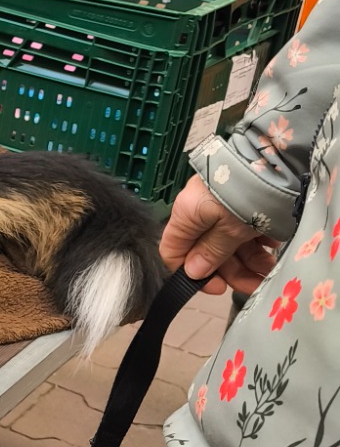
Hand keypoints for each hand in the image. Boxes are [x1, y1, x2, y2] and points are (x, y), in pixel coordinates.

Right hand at [160, 175, 277, 296]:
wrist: (273, 160)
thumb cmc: (245, 195)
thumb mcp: (229, 229)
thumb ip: (211, 252)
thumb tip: (193, 272)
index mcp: (186, 215)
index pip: (173, 251)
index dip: (190, 273)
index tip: (216, 287)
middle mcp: (200, 210)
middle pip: (207, 251)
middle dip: (232, 271)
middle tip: (255, 285)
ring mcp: (221, 205)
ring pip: (229, 242)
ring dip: (249, 260)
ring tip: (270, 268)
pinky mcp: (241, 201)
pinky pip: (244, 228)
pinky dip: (257, 241)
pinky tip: (272, 247)